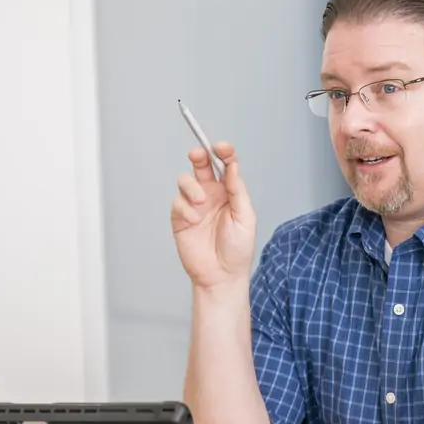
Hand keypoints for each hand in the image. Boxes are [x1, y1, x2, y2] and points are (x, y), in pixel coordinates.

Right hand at [171, 142, 256, 289]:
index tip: (222, 147)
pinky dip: (185, 208)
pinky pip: (178, 202)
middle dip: (199, 155)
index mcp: (229, 193)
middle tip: (198, 154)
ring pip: (185, 180)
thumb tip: (232, 166)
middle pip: (202, 166)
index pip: (225, 165)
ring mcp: (194, 206)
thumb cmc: (237, 250)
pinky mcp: (180, 218)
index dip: (223, 152)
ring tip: (201, 202)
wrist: (221, 276)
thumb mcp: (245, 217)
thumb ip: (237, 190)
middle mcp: (211, 195)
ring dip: (192, 186)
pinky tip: (194, 220)